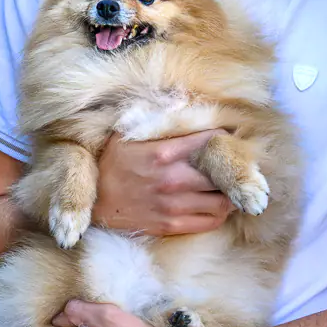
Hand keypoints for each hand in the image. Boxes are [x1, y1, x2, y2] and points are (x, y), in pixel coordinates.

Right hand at [93, 130, 233, 237]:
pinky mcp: (171, 225)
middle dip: (232, 170)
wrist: (93, 203)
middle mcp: (173, 179)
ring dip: (229, 194)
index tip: (226, 140)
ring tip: (227, 187)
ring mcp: (174, 205)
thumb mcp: (127, 133)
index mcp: (164, 152)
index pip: (211, 142)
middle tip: (233, 166)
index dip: (223, 140)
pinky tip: (215, 205)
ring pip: (222, 202)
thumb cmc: (110, 164)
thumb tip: (180, 100)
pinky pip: (210, 221)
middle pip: (223, 175)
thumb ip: (155, 119)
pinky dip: (219, 214)